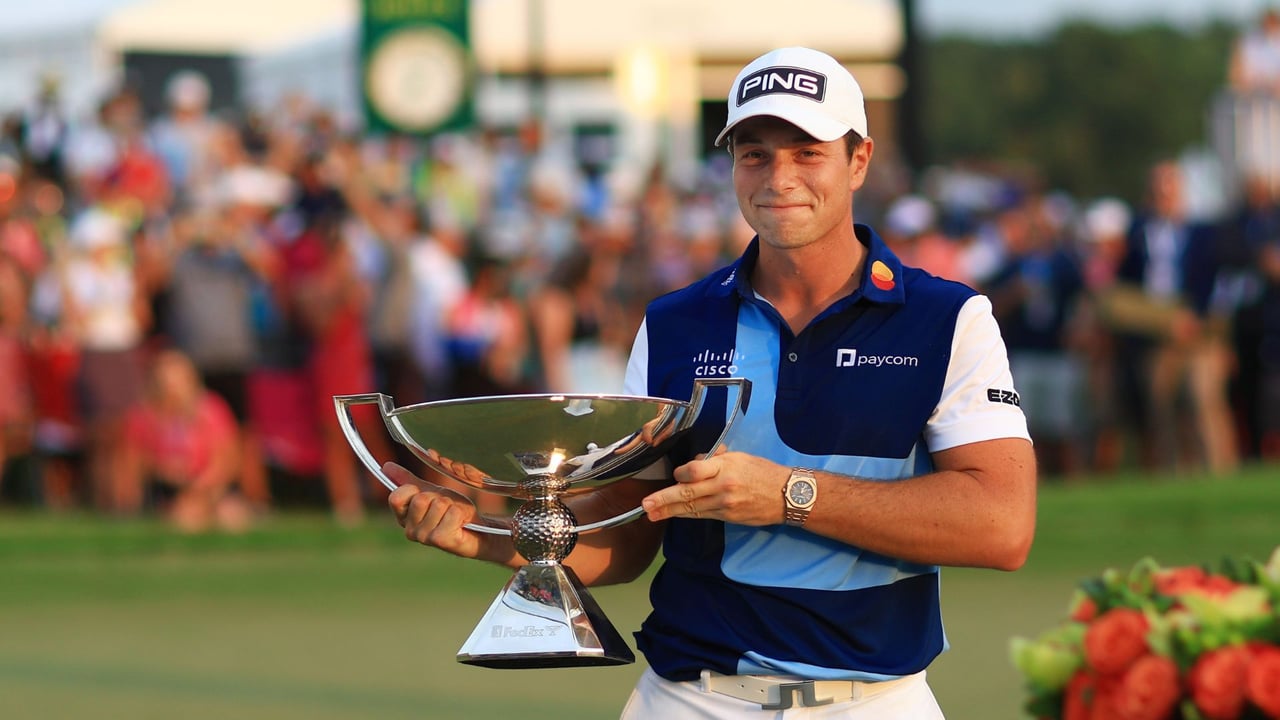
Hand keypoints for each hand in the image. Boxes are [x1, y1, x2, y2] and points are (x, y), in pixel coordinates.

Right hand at [386, 462, 486, 558]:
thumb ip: (408, 481)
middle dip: (438, 497)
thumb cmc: (451, 511)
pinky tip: (461, 523)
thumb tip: (386, 466)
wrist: (477, 532)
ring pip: (438, 504)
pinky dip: (461, 512)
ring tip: (454, 515)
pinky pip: (452, 512)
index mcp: (403, 518)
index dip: (413, 490)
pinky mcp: (441, 540)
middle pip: (420, 499)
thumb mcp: (429, 491)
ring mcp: (424, 538)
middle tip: (446, 508)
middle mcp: (410, 531)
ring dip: (452, 505)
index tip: (427, 496)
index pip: (395, 497)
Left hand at [640, 450, 788, 525]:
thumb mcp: (739, 457)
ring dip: (669, 512)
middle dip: (663, 500)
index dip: (681, 473)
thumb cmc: (762, 471)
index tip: (675, 475)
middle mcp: (723, 487)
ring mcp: (725, 505)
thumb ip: (715, 460)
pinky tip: (674, 515)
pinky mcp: (728, 518)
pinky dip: (687, 515)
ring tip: (651, 515)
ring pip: (692, 509)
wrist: (786, 495)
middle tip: (645, 505)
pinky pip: (703, 515)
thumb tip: (694, 465)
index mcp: (726, 467)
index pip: (695, 470)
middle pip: (688, 494)